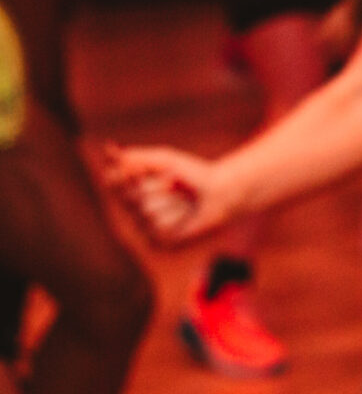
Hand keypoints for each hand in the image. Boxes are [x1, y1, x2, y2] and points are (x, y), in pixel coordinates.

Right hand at [100, 144, 240, 242]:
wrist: (221, 194)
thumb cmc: (193, 174)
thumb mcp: (164, 159)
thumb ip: (137, 156)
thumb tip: (109, 152)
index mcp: (131, 187)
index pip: (113, 181)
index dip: (124, 176)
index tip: (140, 169)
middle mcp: (134, 208)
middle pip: (131, 198)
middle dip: (156, 188)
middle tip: (175, 184)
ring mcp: (145, 226)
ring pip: (148, 213)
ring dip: (171, 202)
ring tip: (185, 201)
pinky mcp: (160, 241)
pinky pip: (161, 228)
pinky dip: (178, 218)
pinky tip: (187, 216)